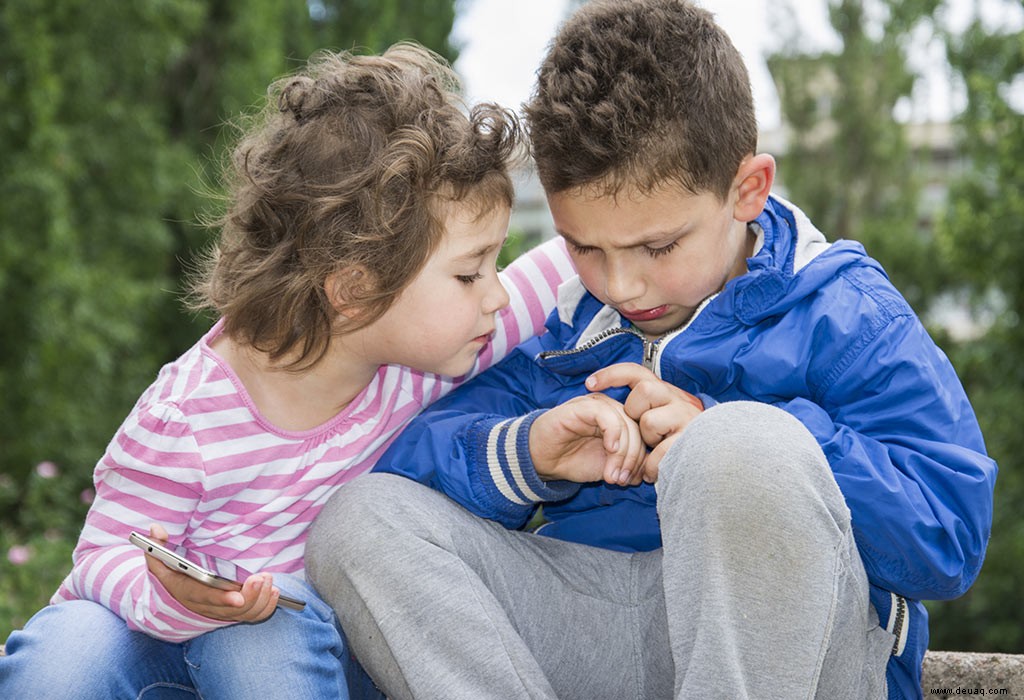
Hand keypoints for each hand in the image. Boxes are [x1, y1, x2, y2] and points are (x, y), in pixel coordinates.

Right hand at [143, 524, 279, 622]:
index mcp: (188, 593)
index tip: (238, 597)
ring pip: (245, 614)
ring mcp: (222, 611)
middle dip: (250, 596)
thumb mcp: (158, 560)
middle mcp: (206, 606)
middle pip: (231, 609)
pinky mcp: (235, 612)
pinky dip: (266, 607)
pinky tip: (273, 591)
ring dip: (260, 598)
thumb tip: (154, 528)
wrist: (175, 597)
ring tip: (267, 579)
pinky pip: (253, 616)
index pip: (205, 598)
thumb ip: (156, 545)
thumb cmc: (171, 574)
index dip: (221, 599)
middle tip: (261, 578)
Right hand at [529, 393, 645, 485]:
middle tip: (621, 480)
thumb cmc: (572, 460)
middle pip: (637, 430)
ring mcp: (597, 406)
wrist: (540, 460)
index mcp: (620, 422)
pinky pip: (606, 414)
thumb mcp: (606, 467)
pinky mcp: (583, 405)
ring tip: (612, 475)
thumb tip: (644, 474)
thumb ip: (626, 466)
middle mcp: (611, 410)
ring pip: (625, 423)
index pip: (643, 435)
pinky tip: (609, 451)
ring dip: (623, 454)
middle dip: (633, 459)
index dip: (642, 459)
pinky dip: (613, 434)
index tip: (632, 480)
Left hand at [585, 363, 703, 481]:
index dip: (612, 374)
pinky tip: (655, 471)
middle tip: (644, 430)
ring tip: (655, 450)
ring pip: (649, 421)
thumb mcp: (662, 420)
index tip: (589, 383)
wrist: (720, 461)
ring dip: (647, 441)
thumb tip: (612, 407)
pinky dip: (653, 465)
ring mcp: (686, 418)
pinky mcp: (690, 441)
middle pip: (644, 391)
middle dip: (635, 412)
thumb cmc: (680, 442)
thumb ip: (644, 410)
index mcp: (666, 393)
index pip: (636, 372)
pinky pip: (660, 451)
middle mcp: (678, 399)